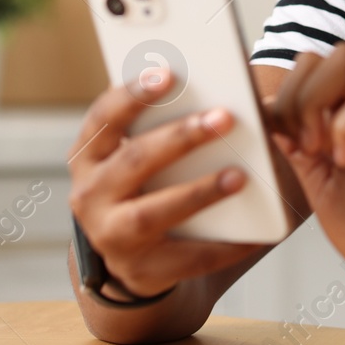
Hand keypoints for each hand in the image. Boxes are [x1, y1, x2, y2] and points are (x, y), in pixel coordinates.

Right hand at [67, 69, 259, 298]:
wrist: (130, 256)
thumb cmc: (146, 183)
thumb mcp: (139, 152)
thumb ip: (165, 122)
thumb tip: (225, 92)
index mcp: (90, 153)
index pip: (104, 117)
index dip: (133, 94)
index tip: (168, 74)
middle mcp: (90, 193)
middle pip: (134, 160)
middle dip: (180, 138)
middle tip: (223, 117)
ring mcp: (110, 235)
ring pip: (152, 213)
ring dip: (198, 192)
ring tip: (239, 176)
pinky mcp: (140, 270)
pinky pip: (186, 258)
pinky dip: (223, 246)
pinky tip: (254, 234)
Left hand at [267, 43, 344, 299]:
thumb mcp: (321, 187)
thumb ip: (298, 151)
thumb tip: (269, 116)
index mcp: (344, 121)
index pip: (307, 71)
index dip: (282, 99)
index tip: (282, 143)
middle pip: (323, 56)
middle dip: (296, 95)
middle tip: (301, 145)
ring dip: (316, 102)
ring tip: (318, 149)